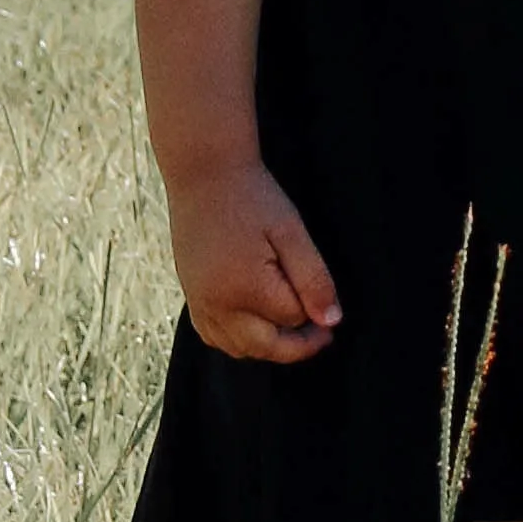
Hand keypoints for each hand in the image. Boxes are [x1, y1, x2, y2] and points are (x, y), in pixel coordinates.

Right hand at [164, 158, 342, 364]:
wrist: (204, 172)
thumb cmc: (253, 198)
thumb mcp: (292, 233)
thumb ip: (314, 280)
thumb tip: (331, 322)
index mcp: (246, 288)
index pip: (292, 320)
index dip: (312, 308)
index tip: (321, 291)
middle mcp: (217, 304)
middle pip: (266, 347)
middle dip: (298, 343)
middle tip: (323, 330)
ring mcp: (199, 302)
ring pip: (239, 348)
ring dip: (269, 345)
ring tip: (291, 323)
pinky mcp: (190, 296)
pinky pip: (213, 336)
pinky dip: (238, 340)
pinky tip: (255, 323)